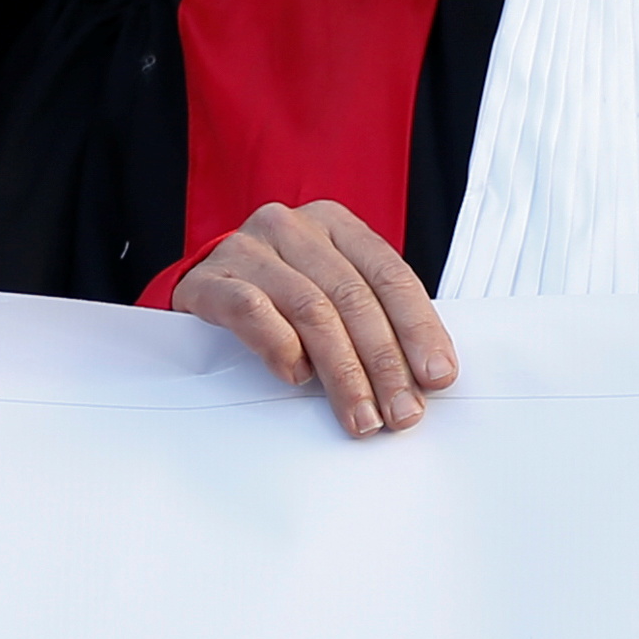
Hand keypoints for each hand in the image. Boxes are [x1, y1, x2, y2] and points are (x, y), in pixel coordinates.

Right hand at [174, 201, 454, 438]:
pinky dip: (281, 347)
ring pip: (311, 309)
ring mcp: (248, 248)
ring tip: (359, 415)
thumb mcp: (330, 292)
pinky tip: (297, 377)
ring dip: (342, 372)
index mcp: (334, 224)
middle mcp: (292, 227)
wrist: (201, 287)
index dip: (418, 328)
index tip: (436, 376)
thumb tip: (424, 377)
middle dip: (384, 363)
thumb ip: (371, 318)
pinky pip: (252, 311)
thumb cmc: (277, 295)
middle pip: (352, 298)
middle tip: (400, 412)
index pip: (389, 275)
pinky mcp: (209, 278)